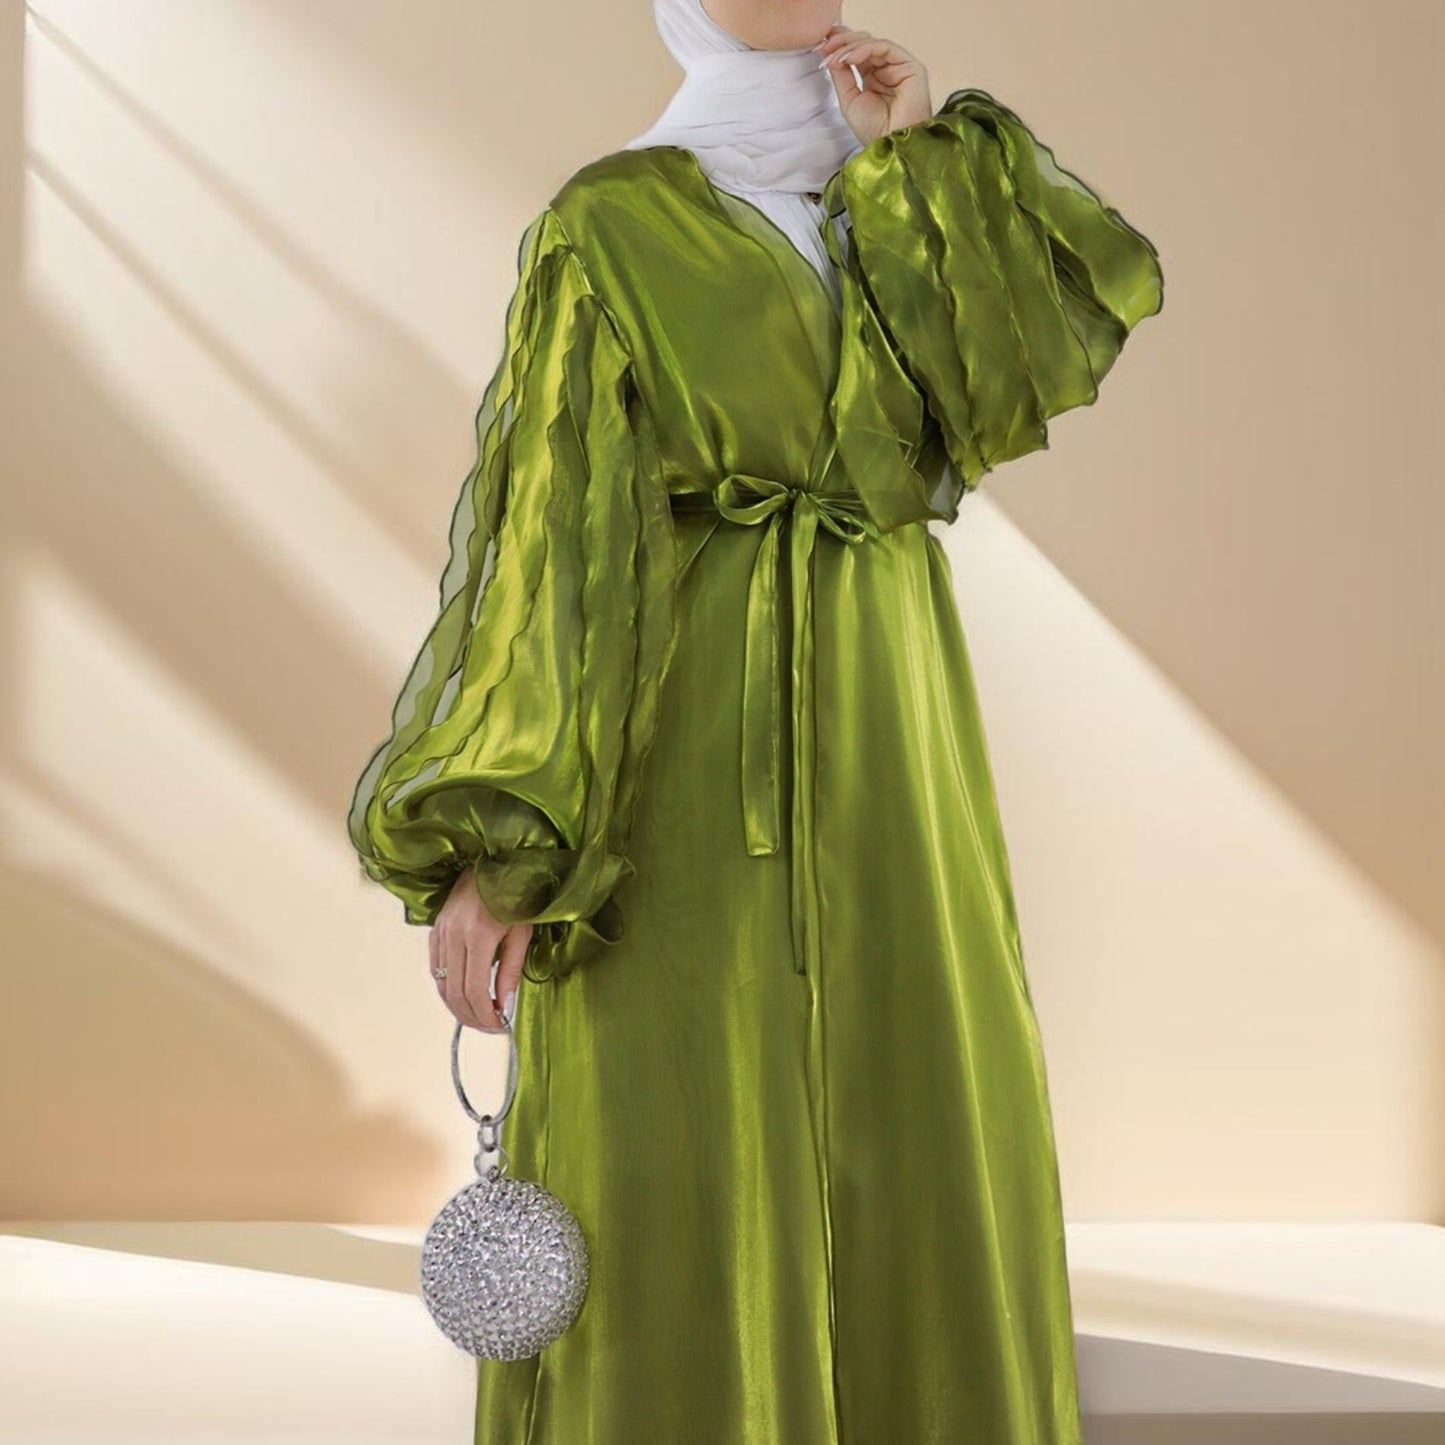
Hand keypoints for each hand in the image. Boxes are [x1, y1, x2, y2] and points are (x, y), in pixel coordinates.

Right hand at [429, 865, 530, 1032]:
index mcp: (478, 935)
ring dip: (458, 1007)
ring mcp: (440, 931)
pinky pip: (435, 968)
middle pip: (454, 992)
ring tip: (478, 1017)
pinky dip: (448, 988)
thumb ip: (511, 972)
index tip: (500, 1026)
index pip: (474, 990)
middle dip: (472, 1017)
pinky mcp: (435, 929)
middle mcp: (454, 934)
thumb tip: (504, 1006)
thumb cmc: (517, 893)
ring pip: (440, 984)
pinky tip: (464, 995)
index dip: (485, 1015)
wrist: (495, 860)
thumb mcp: (522, 933)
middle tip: (491, 1027)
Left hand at [815, 24, 932, 144]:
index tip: (820, 47)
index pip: (857, 52)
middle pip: (864, 44)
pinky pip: (885, 48)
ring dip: (849, 47)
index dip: (839, 46)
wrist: (892, 146)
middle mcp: (888, 69)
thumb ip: (841, 75)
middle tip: (823, 47)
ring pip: (873, 44)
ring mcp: (900, 66)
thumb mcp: (848, 99)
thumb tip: (831, 52)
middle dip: (841, 42)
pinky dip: (864, 49)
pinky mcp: (911, 66)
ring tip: (833, 57)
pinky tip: (848, 58)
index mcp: (874, 78)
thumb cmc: (874, 131)